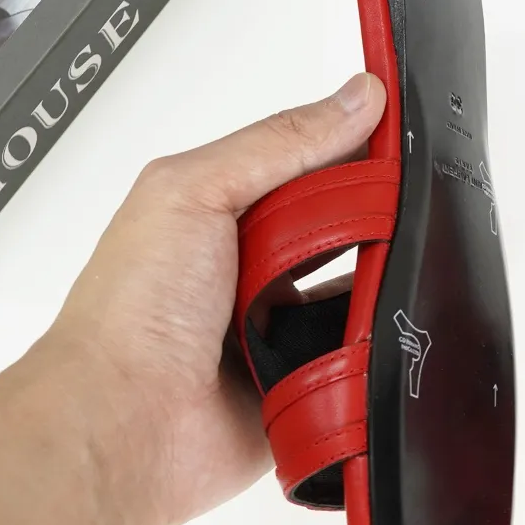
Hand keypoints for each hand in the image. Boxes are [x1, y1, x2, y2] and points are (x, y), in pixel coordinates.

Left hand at [46, 71, 385, 524]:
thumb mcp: (196, 191)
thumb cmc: (131, 312)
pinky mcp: (305, 383)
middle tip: (394, 211)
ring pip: (362, 292)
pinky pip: (363, 357)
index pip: (309, 163)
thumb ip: (280, 142)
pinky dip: (373, 347)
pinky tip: (372, 334)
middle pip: (346, 227)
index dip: (354, 146)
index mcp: (220, 212)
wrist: (124, 426)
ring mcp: (280, 328)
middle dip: (373, 220)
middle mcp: (252, 268)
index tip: (400, 132)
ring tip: (380, 276)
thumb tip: (357, 99)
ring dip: (375, 285)